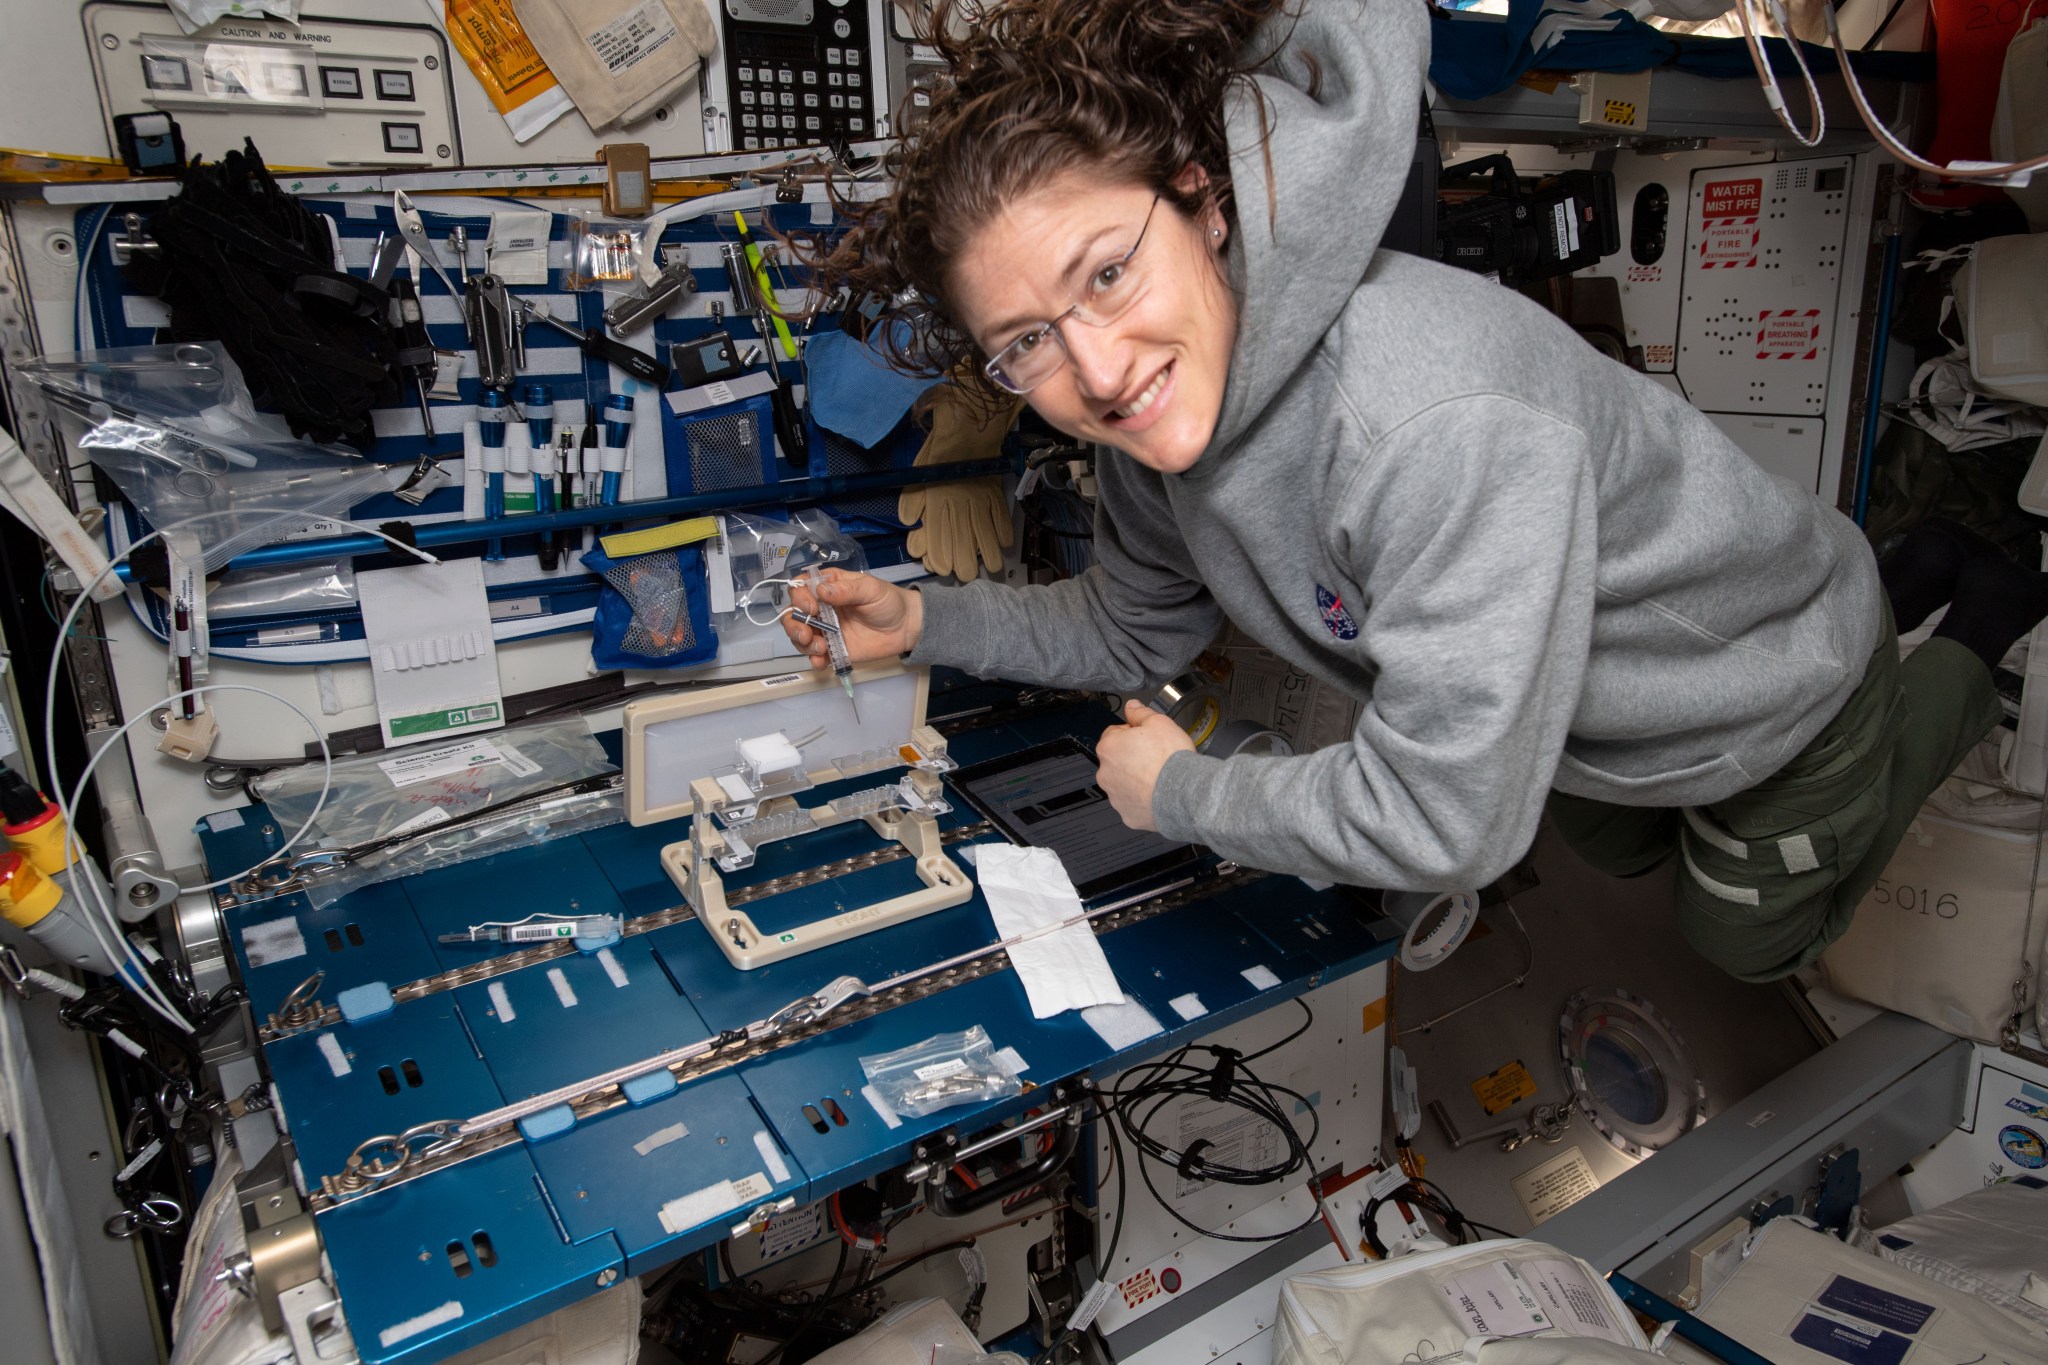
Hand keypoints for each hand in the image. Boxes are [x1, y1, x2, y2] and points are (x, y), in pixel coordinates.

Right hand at [783, 569, 923, 669]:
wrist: (906, 627)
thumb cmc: (888, 601)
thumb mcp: (870, 589)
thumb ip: (846, 590)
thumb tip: (821, 591)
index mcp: (828, 587)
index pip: (801, 589)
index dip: (799, 598)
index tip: (811, 608)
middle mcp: (821, 608)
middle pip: (794, 614)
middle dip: (794, 625)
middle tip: (807, 635)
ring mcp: (825, 630)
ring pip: (800, 636)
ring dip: (802, 643)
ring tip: (820, 648)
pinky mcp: (833, 649)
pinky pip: (815, 655)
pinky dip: (813, 659)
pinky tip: (821, 661)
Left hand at [1095, 700, 1195, 831]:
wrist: (1184, 793)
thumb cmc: (1170, 758)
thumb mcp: (1159, 722)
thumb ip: (1141, 713)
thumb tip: (1132, 706)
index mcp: (1109, 747)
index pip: (1114, 733)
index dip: (1132, 733)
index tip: (1147, 738)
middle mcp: (1106, 773)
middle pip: (1117, 760)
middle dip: (1132, 757)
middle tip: (1155, 757)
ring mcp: (1115, 797)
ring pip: (1124, 783)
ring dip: (1136, 779)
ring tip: (1159, 777)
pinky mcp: (1128, 815)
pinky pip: (1133, 804)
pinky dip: (1143, 800)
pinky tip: (1158, 794)